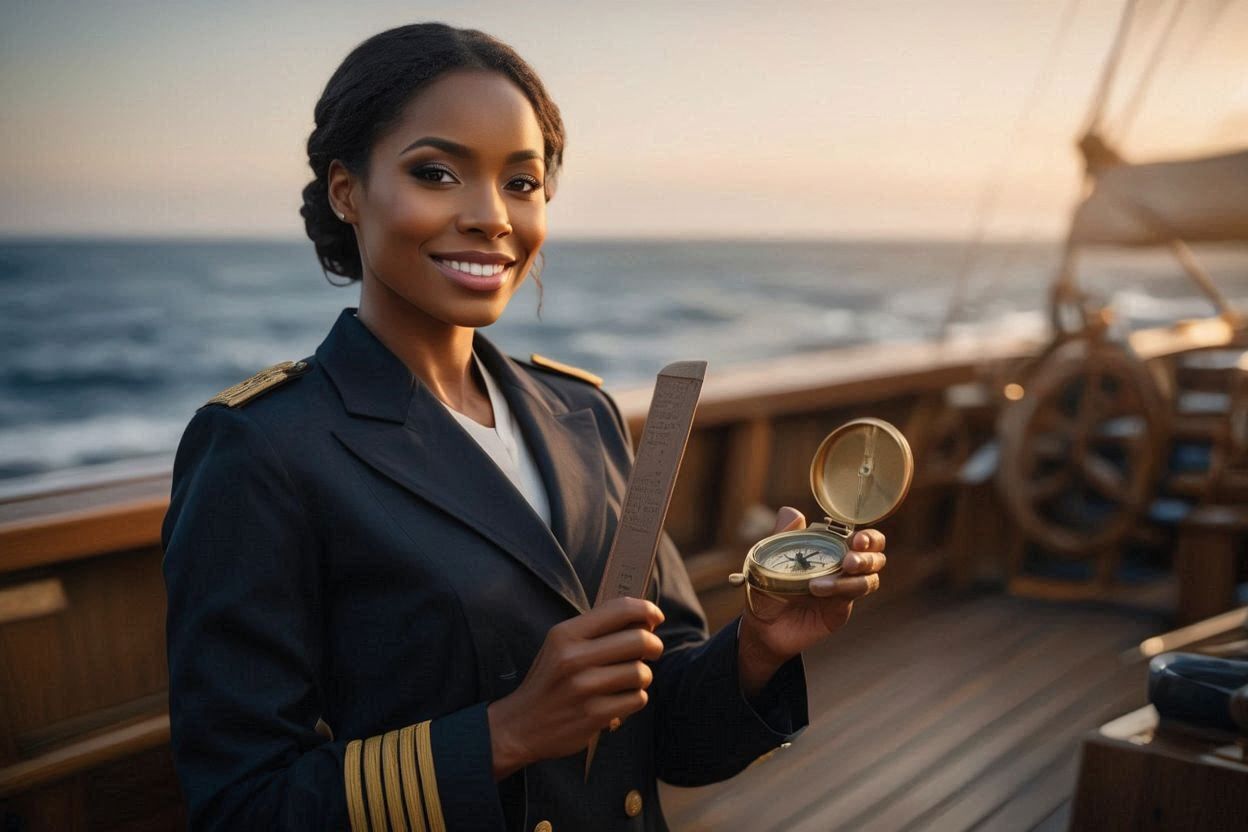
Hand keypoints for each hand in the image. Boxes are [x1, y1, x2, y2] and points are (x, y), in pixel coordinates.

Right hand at [486, 597, 664, 779]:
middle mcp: (574, 657)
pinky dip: (634, 699)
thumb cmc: (549, 680)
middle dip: (654, 645)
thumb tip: (644, 617)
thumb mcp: (560, 645)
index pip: (620, 609)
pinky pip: (636, 699)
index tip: (655, 617)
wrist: (521, 726)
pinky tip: (619, 699)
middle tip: (652, 651)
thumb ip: (596, 629)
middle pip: (639, 640)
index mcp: (566, 634)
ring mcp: (584, 687)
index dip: (646, 609)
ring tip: (629, 679)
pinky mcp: (594, 715)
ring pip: (641, 672)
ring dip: (643, 676)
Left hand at [737, 506, 885, 697]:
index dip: (869, 537)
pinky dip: (840, 591)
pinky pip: (852, 597)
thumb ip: (781, 536)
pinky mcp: (840, 609)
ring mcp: (844, 588)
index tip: (858, 539)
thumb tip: (790, 511)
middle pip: (876, 557)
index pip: (862, 538)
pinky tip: (819, 590)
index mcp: (830, 548)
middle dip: (869, 556)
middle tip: (849, 561)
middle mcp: (841, 566)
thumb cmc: (766, 588)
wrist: (761, 626)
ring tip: (818, 584)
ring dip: (851, 578)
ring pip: (869, 578)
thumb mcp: (768, 559)